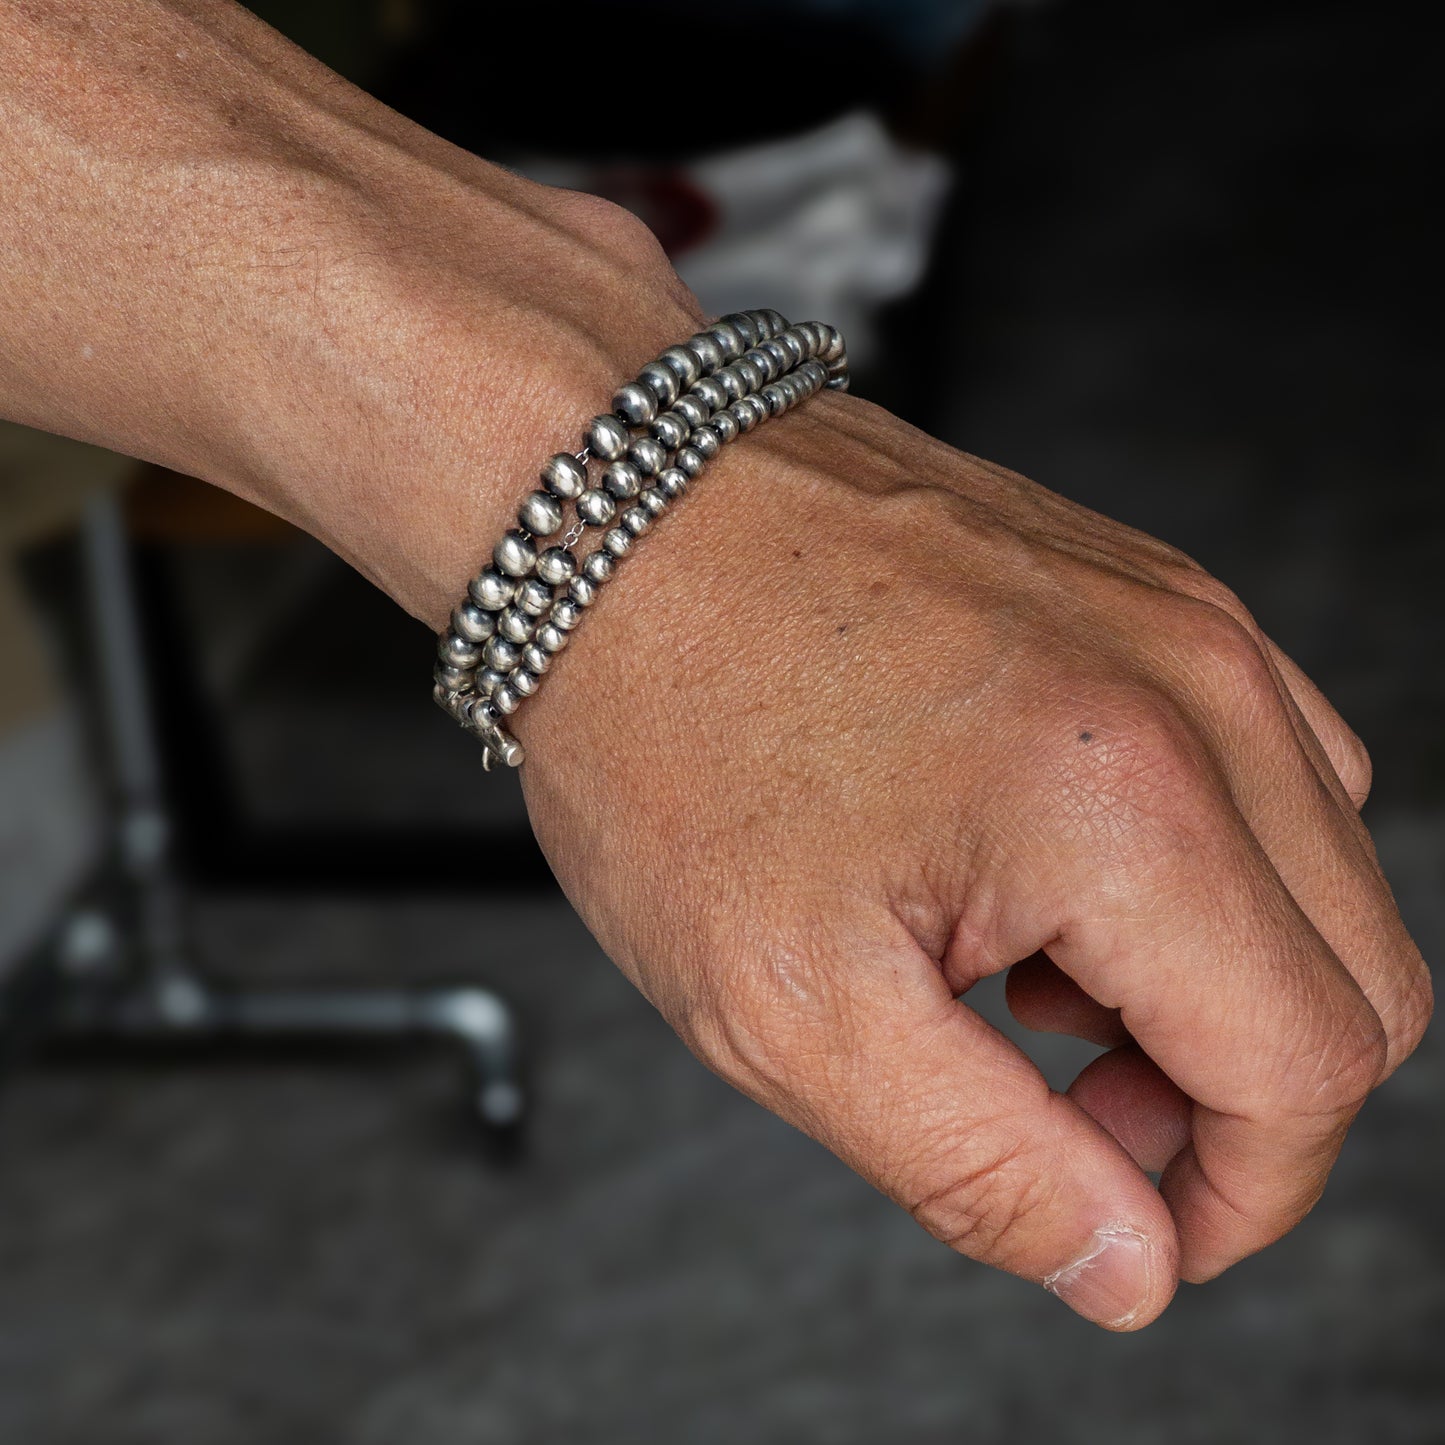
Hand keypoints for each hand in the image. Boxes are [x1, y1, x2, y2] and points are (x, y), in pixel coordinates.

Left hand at [513, 387, 1430, 1328]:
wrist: (612, 515)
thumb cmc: (665, 716)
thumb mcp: (788, 1004)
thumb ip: (981, 1165)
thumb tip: (1125, 1260)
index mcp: (1127, 804)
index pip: (1311, 1067)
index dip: (1240, 1193)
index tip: (1143, 1223)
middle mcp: (1192, 686)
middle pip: (1356, 974)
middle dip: (1237, 1096)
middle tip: (1074, 1112)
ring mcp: (1176, 618)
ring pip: (1318, 869)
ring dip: (1210, 975)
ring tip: (1024, 974)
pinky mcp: (1135, 589)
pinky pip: (1249, 761)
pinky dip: (1188, 863)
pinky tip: (1034, 868)